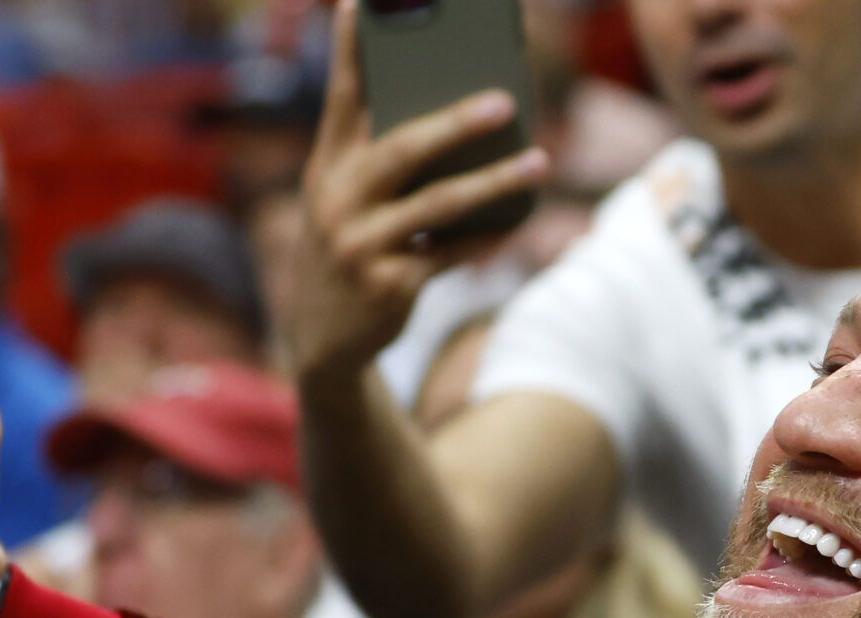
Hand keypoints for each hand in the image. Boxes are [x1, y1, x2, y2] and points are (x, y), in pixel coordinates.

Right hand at [289, 0, 551, 382]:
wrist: (323, 341)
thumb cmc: (348, 252)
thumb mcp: (344, 203)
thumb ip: (379, 161)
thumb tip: (456, 119)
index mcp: (327, 167)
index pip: (343, 99)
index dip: (352, 51)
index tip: (361, 1)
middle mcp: (337, 200)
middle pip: (403, 149)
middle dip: (455, 123)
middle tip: (503, 100)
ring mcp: (361, 245)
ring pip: (439, 205)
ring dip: (495, 183)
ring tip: (538, 162)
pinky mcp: (388, 286)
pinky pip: (450, 255)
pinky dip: (485, 240)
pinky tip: (517, 224)